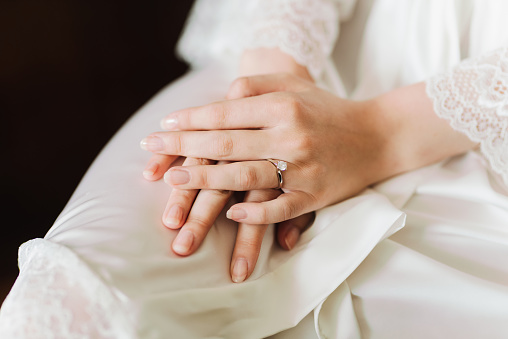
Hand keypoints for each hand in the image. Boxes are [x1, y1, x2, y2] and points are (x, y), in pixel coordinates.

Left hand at [142, 48, 315, 281]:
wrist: (375, 136)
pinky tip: (230, 216)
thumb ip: (254, 86)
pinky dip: (255, 216)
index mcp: (282, 106)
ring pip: (245, 178)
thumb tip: (216, 101)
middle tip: (151, 148)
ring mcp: (303, 169)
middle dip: (183, 147)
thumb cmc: (325, 109)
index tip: (163, 125)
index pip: (224, 113)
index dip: (190, 120)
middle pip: (226, 145)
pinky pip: (280, 209)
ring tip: (172, 182)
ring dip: (205, 182)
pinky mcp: (314, 196)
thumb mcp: (293, 85)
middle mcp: (291, 136)